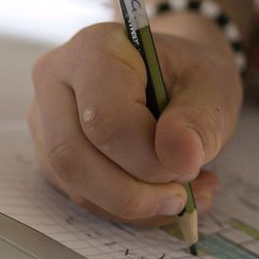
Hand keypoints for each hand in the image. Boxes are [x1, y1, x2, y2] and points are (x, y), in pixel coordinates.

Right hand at [27, 21, 241, 225]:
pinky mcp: (50, 154)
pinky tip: (162, 193)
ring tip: (184, 193)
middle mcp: (54, 82)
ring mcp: (45, 121)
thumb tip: (180, 160)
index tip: (190, 165)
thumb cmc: (187, 76)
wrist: (171, 77)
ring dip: (135, 206)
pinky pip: (82, 196)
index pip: (104, 119)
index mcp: (93, 50)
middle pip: (73, 158)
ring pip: (75, 186)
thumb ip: (201, 120)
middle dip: (134, 194)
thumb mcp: (213, 87)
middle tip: (182, 197)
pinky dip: (127, 209)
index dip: (148, 158)